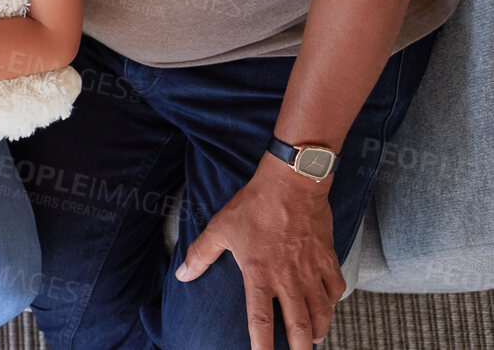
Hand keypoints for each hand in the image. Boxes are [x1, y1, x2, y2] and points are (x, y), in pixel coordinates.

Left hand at [176, 156, 343, 348]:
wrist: (291, 184)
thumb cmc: (254, 205)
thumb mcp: (220, 228)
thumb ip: (200, 254)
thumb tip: (182, 274)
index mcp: (260, 274)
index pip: (261, 320)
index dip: (262, 345)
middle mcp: (288, 279)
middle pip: (300, 325)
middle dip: (301, 348)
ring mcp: (311, 271)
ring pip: (321, 312)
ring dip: (319, 329)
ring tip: (314, 339)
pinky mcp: (328, 259)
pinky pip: (336, 289)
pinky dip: (332, 302)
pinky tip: (327, 305)